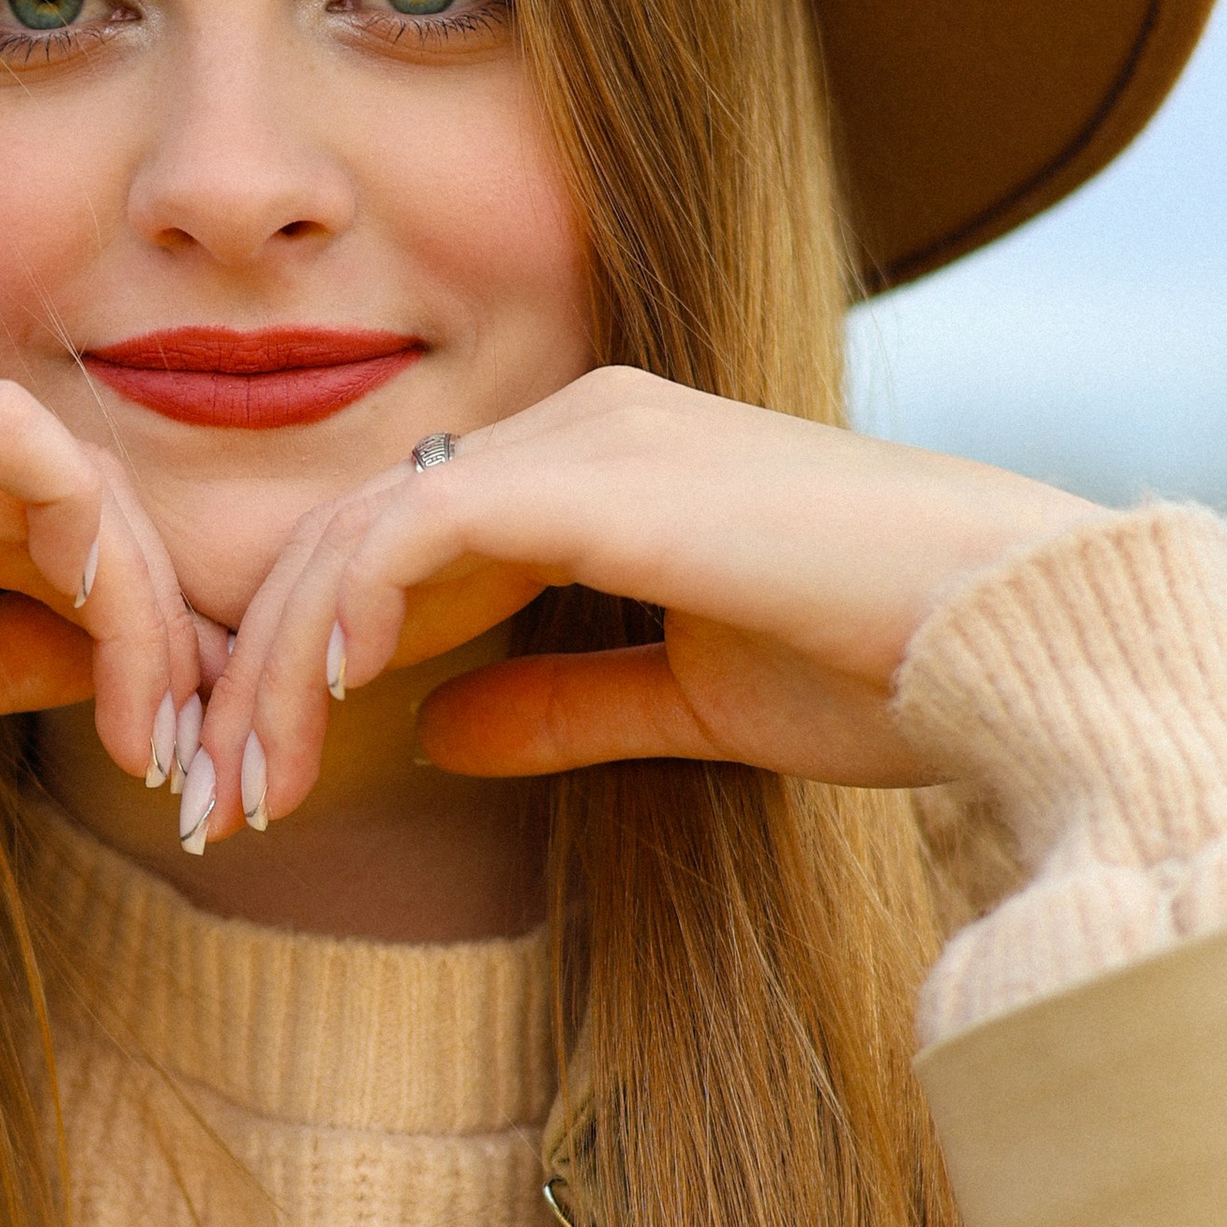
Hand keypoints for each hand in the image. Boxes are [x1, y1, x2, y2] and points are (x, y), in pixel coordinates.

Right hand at [0, 348, 208, 887]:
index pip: (26, 486)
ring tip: (159, 731)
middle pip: (57, 468)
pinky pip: (20, 449)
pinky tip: (116, 659)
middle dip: (149, 604)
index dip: (123, 599)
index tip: (166, 725)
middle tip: (191, 740)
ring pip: (58, 460)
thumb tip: (103, 651)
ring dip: (137, 599)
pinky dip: (95, 555)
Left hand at [188, 368, 1094, 838]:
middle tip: (205, 804)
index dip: (298, 665)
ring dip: (278, 669)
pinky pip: (422, 527)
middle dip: (256, 677)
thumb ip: (568, 705)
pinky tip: (324, 702)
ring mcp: (593, 434)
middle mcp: (582, 422)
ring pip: (361, 535)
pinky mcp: (606, 475)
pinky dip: (352, 610)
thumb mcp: (699, 703)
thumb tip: (445, 734)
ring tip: (241, 787)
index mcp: (601, 464)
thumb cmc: (893, 670)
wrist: (1022, 640)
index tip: (253, 791)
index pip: (394, 549)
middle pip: (349, 538)